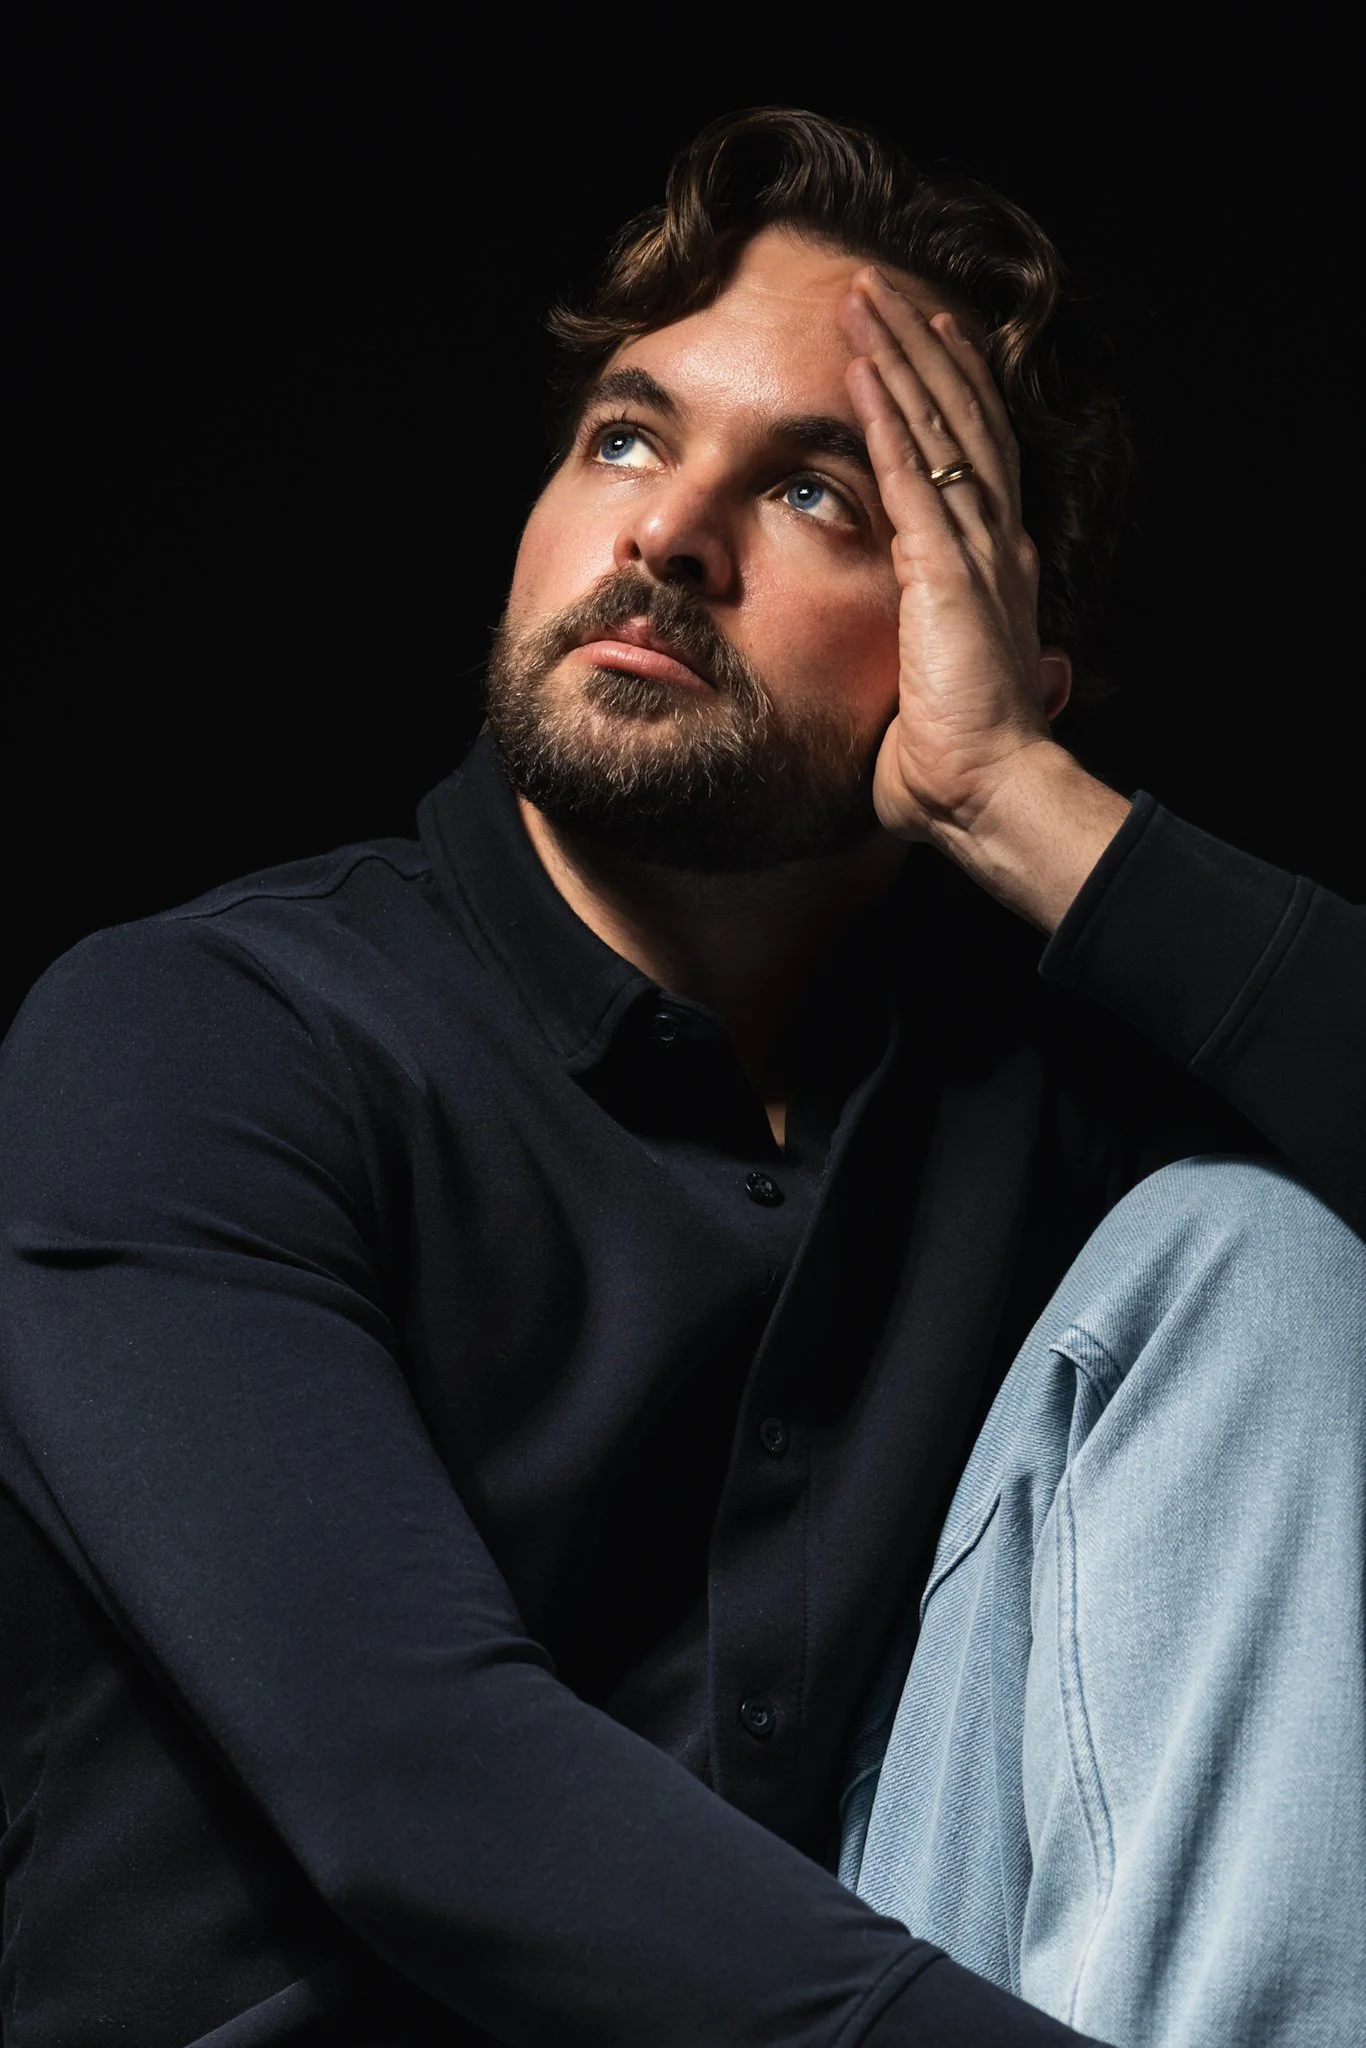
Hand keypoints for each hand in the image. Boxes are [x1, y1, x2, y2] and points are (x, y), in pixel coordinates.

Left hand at [840, 270, 1128, 927]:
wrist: (988, 799)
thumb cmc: (957, 771)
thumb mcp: (940, 702)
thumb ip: (954, 672)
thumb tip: (1035, 678)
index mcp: (996, 574)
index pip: (974, 460)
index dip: (950, 396)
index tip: (923, 343)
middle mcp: (995, 548)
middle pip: (959, 420)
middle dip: (918, 350)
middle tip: (879, 291)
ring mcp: (976, 554)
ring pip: (938, 427)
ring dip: (899, 357)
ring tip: (862, 298)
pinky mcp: (947, 573)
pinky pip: (911, 474)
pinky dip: (887, 415)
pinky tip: (861, 365)